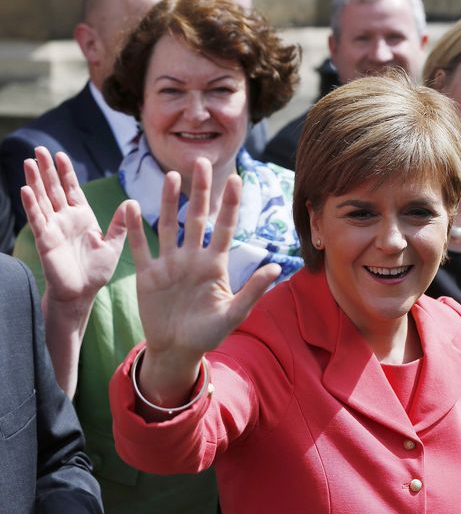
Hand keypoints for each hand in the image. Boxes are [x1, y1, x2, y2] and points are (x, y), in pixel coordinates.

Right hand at [21, 146, 127, 303]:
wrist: (82, 293)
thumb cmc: (96, 271)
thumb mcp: (113, 244)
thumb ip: (120, 224)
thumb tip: (131, 202)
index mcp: (82, 217)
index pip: (72, 189)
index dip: (66, 173)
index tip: (60, 155)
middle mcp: (65, 219)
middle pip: (54, 189)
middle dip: (46, 170)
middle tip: (39, 149)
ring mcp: (53, 228)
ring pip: (42, 200)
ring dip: (35, 181)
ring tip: (28, 162)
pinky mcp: (46, 240)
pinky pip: (38, 220)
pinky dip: (31, 205)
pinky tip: (25, 189)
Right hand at [126, 158, 278, 404]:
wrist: (176, 350)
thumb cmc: (208, 334)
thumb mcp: (234, 313)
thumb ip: (253, 290)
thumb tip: (276, 267)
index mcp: (215, 264)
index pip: (225, 228)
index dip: (230, 204)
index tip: (237, 178)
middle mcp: (192, 258)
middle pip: (196, 217)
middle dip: (200, 191)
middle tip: (202, 162)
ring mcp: (169, 264)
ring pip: (168, 225)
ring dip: (168, 201)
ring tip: (172, 176)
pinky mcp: (148, 274)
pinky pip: (141, 247)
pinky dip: (135, 228)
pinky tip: (131, 205)